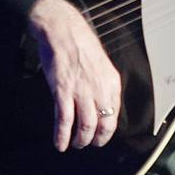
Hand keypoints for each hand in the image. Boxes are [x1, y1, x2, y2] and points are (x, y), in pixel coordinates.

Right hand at [27, 0, 121, 151]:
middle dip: (96, 139)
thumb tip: (102, 103)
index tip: (101, 136)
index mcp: (112, 82)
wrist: (63, 30)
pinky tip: (59, 144)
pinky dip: (62, 136)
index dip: (107, 130)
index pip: (115, 115)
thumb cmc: (81, 44)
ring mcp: (81, 92)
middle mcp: (100, 89)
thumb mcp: (102, 64)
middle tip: (88, 144)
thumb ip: (103, 84)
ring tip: (75, 144)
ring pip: (85, 127)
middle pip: (102, 125)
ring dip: (80, 140)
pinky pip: (64, 121)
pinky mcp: (62, 92)